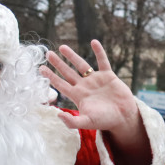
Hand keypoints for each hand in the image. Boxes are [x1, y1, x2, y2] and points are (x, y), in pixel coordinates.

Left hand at [41, 40, 148, 164]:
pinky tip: (94, 41)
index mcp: (77, 96)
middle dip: (58, 63)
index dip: (50, 76)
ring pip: (81, 65)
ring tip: (62, 47)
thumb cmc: (104, 121)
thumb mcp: (86, 122)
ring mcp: (95, 80)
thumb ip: (72, 121)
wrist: (123, 117)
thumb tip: (58, 115)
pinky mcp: (108, 76)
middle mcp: (84, 86)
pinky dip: (99, 51)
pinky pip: (102, 61)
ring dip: (72, 56)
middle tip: (48, 54)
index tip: (41, 68)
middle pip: (67, 72)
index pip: (60, 84)